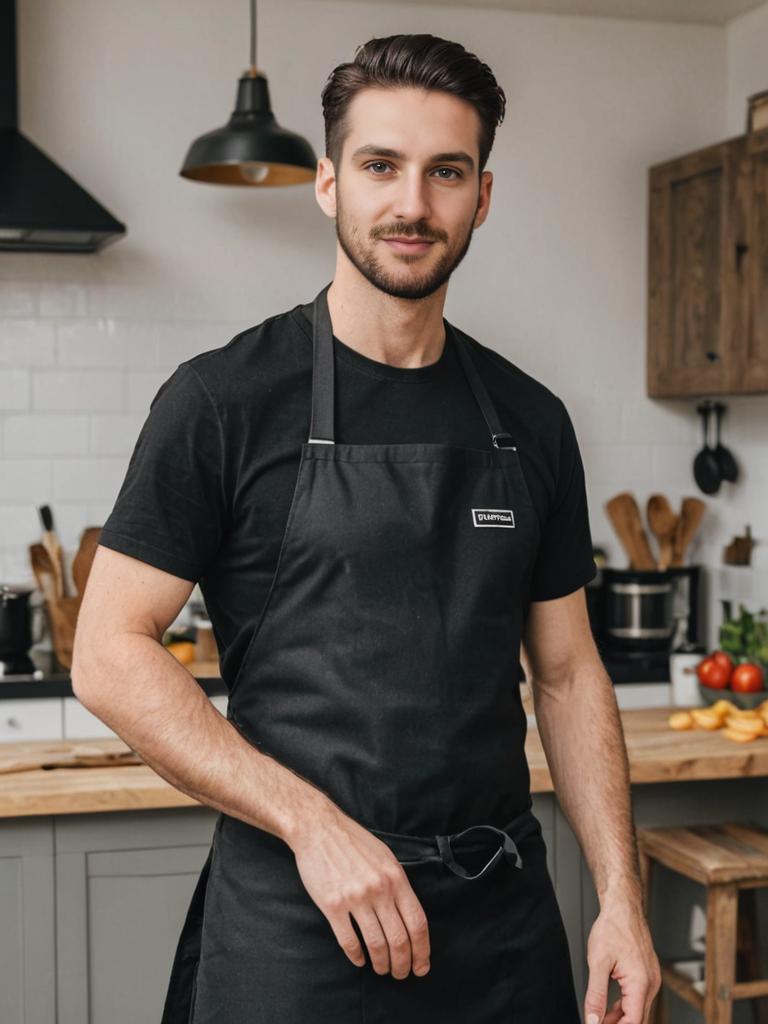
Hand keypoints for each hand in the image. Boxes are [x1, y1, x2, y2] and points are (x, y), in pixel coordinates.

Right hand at [288, 802, 430, 979]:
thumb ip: (398, 883)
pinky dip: (356, 957)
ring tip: (382, 969)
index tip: (422, 966)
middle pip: (399, 939)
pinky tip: (359, 960)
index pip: (418, 923)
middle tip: (401, 973)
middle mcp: (379, 889)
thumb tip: (409, 915)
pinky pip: (349, 941)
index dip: (422, 950)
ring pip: (376, 945)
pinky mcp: (332, 905)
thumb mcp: (385, 857)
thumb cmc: (353, 842)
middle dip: (403, 964)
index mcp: (396, 878)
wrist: (318, 828)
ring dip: (381, 964)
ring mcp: (355, 898)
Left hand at [583, 897, 660, 1023]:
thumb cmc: (613, 928)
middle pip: (637, 1019)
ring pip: (638, 1010)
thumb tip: (593, 1019)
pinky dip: (624, 1006)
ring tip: (599, 1019)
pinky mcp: (647, 974)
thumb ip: (596, 995)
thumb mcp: (598, 963)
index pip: (633, 1022)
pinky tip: (609, 1009)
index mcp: (641, 983)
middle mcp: (651, 984)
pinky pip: (637, 998)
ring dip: (620, 1018)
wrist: (623, 907)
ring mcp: (651, 979)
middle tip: (596, 1022)